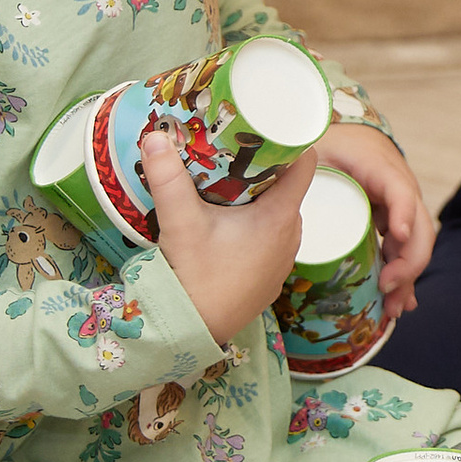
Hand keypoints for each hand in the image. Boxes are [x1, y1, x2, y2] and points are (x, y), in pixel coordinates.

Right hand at [145, 130, 314, 347]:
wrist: (191, 331)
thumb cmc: (193, 276)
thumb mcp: (180, 222)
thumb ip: (168, 178)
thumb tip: (155, 136)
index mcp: (281, 215)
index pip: (305, 164)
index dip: (290, 142)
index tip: (265, 130)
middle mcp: (293, 235)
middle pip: (288, 187)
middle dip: (264, 168)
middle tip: (234, 151)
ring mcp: (284, 258)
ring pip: (278, 213)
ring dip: (258, 199)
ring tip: (227, 184)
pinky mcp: (272, 275)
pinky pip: (271, 238)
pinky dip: (255, 226)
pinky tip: (228, 223)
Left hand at [317, 124, 434, 312]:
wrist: (351, 140)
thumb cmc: (331, 144)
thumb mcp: (317, 149)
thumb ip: (301, 164)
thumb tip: (285, 178)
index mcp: (381, 169)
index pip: (400, 190)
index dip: (403, 212)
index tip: (398, 235)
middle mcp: (400, 191)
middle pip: (419, 227)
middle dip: (408, 261)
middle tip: (386, 286)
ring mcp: (400, 210)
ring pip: (415, 245)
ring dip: (408, 278)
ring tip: (392, 309)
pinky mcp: (393, 225)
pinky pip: (404, 252)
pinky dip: (403, 278)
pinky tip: (398, 303)